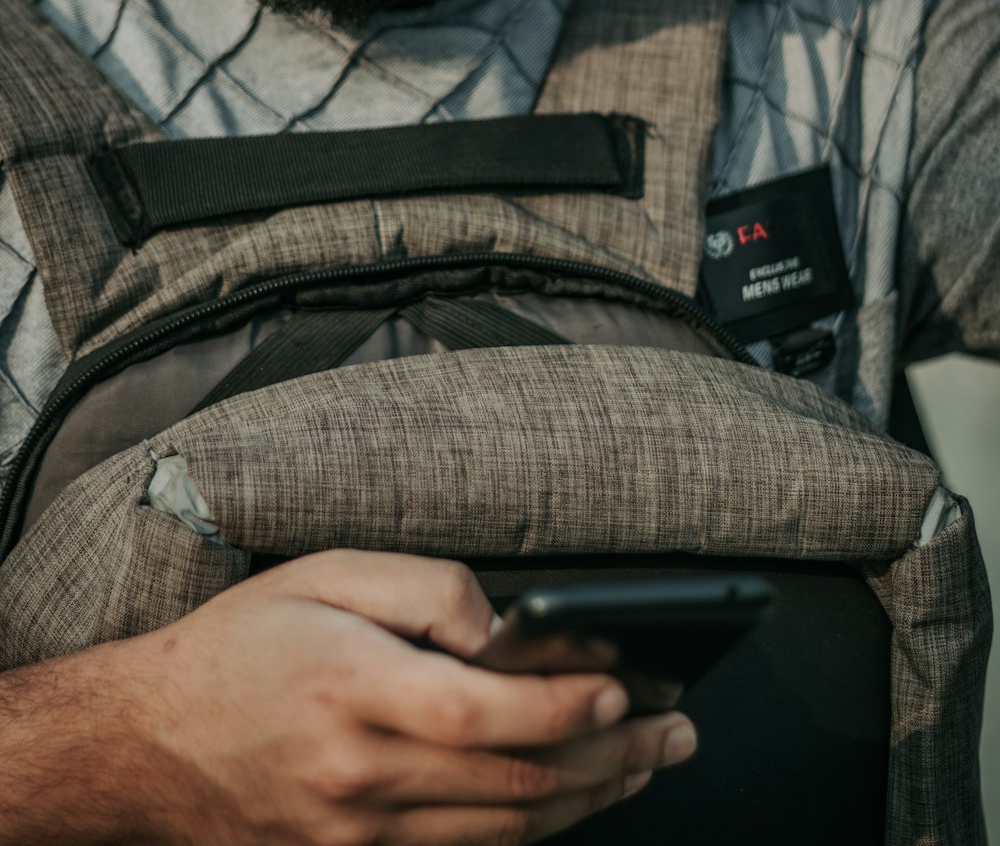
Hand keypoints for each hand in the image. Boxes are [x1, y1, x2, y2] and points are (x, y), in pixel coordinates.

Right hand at [114, 551, 695, 844]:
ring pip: (502, 833)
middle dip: (611, 757)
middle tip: (675, 732)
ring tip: (646, 765)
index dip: (566, 703)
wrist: (147, 743)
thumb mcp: (323, 576)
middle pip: (514, 784)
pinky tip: (570, 803)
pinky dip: (529, 834)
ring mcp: (357, 838)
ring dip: (588, 800)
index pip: (485, 713)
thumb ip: (421, 590)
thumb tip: (505, 625)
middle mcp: (360, 778)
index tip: (628, 686)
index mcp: (353, 690)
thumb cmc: (240, 645)